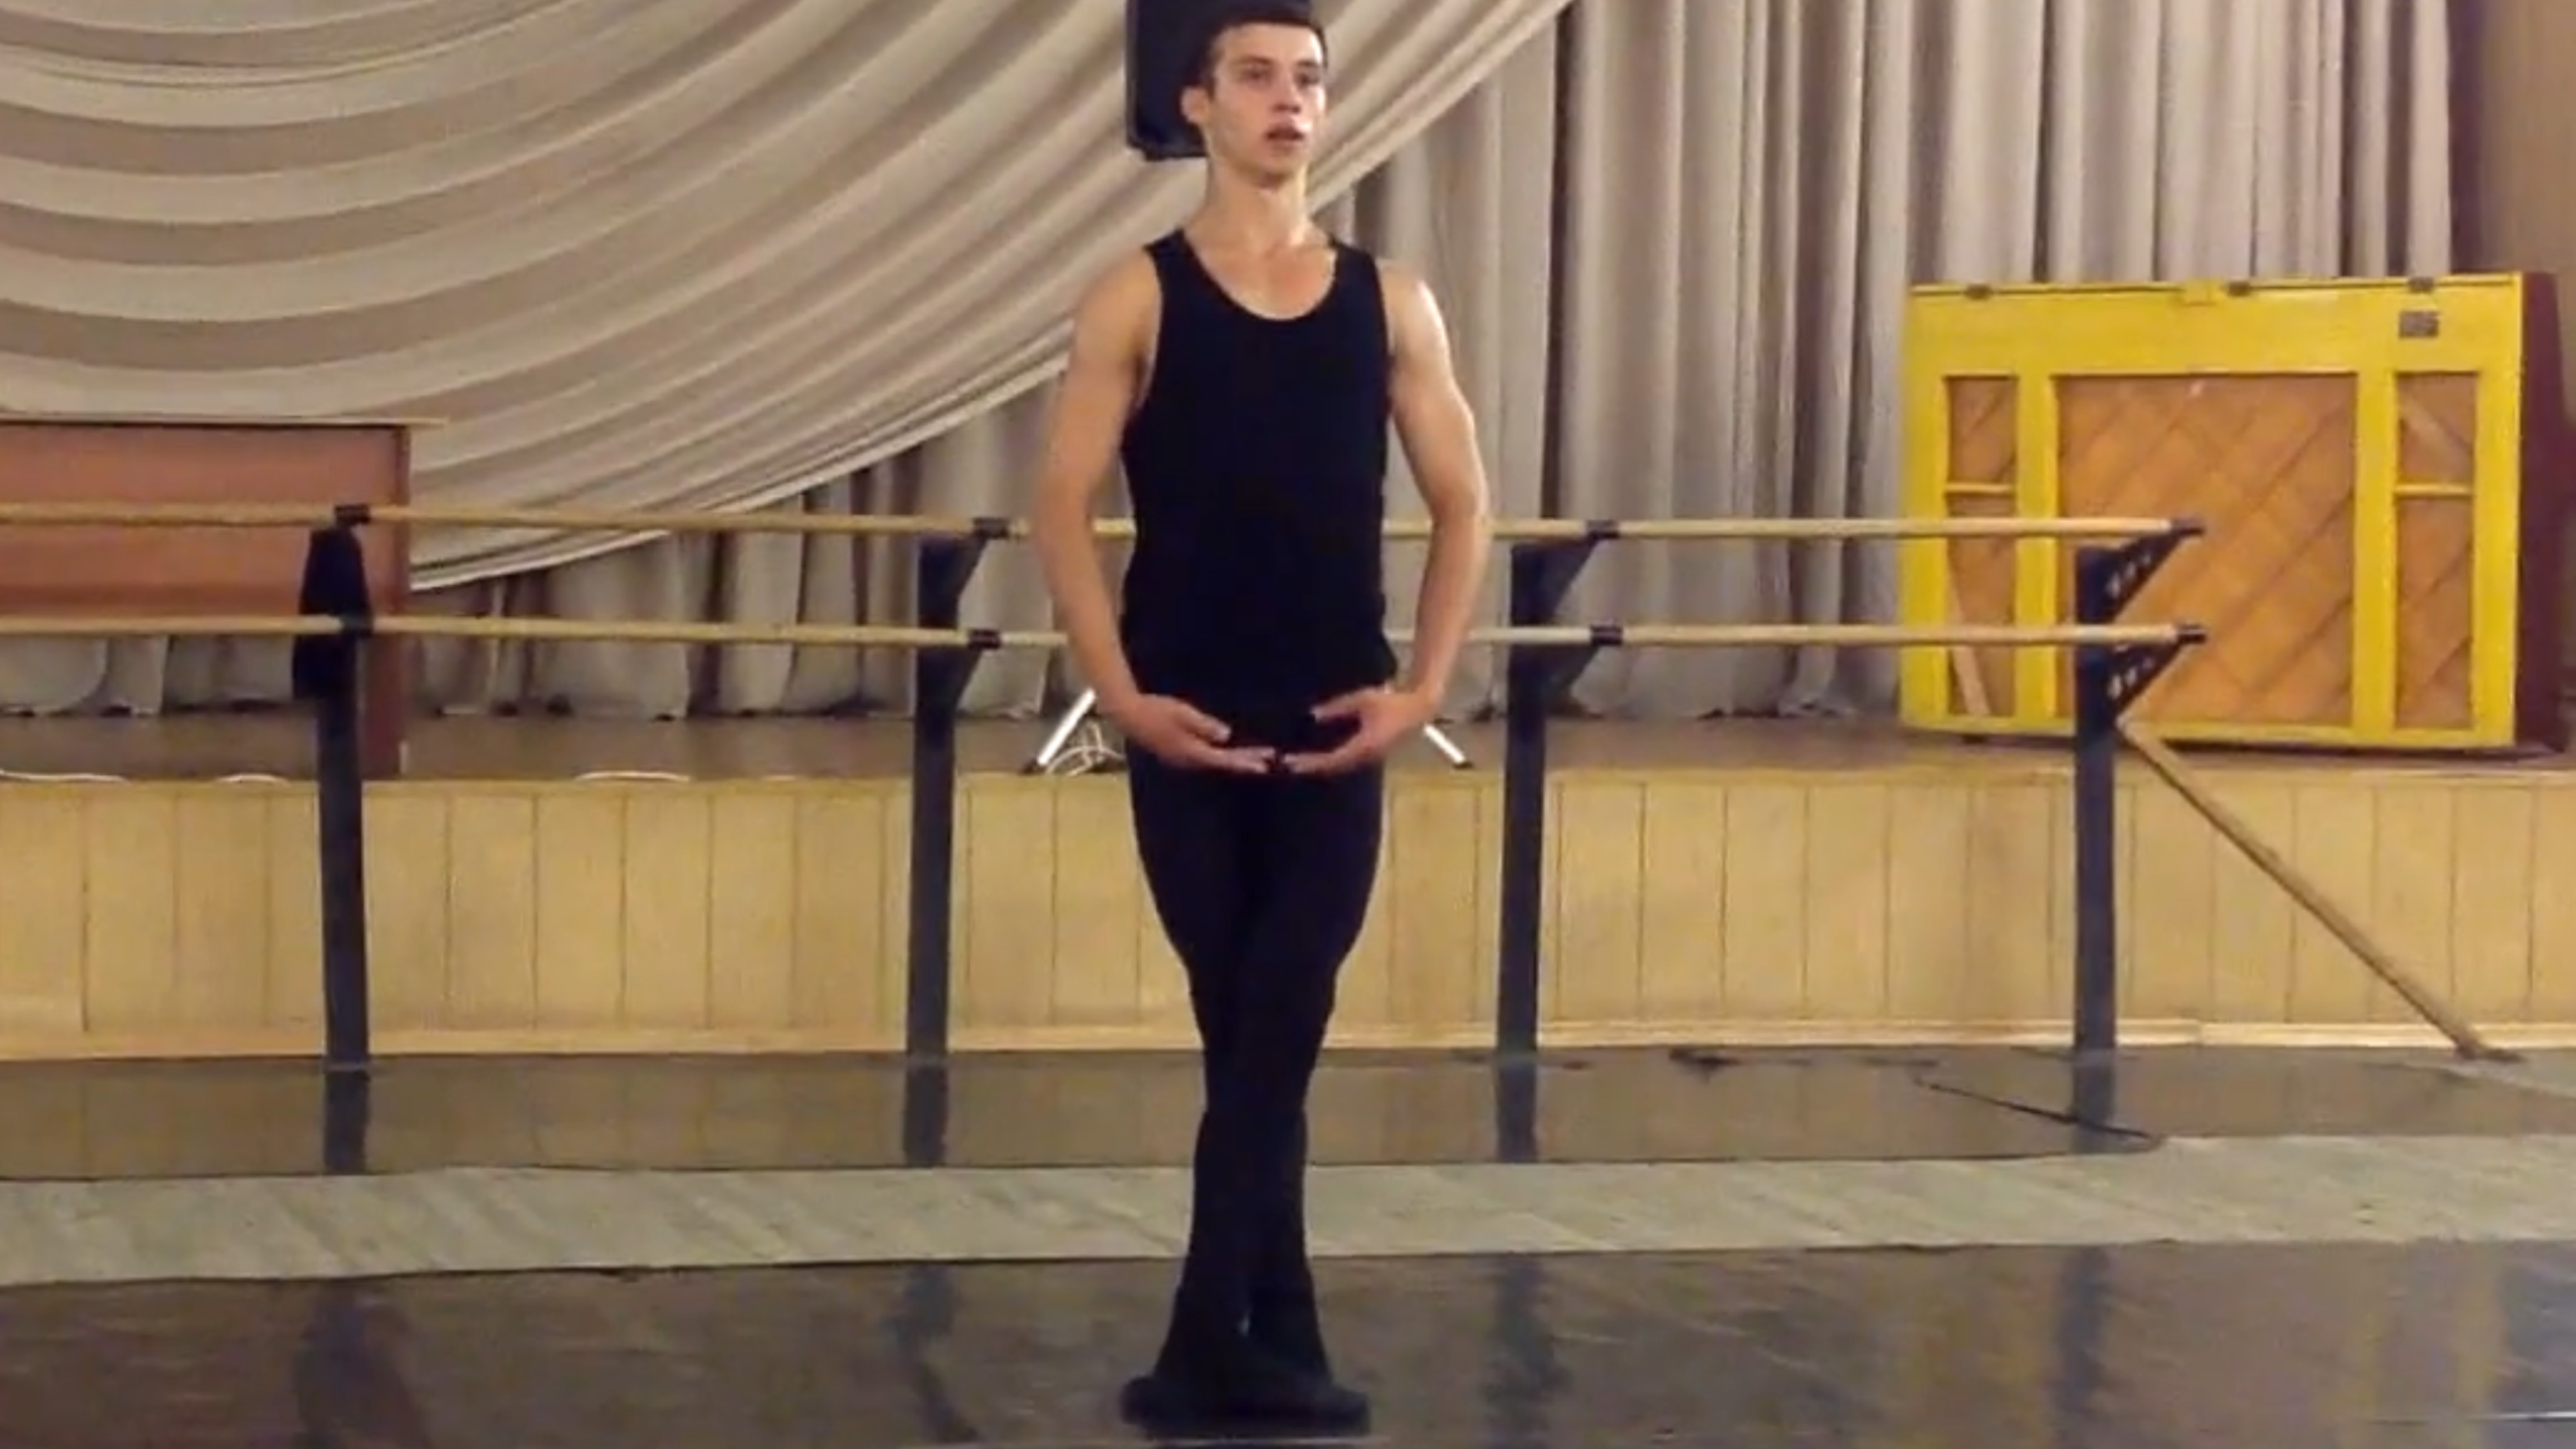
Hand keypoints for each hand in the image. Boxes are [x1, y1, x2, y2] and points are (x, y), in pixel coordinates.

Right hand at [1104, 692, 1273, 772]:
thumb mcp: (1182, 713)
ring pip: (1215, 764)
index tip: (1265, 763)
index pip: (1224, 760)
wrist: (1129, 716)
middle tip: (1270, 759)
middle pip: (1223, 764)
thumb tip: (1226, 735)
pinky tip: (1230, 752)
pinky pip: (1206, 759)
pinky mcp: (1179, 754)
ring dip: (1235, 761)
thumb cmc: (1155, 710)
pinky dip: (1222, 757)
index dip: (1246, 762)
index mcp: (1191, 752)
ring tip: (1256, 758)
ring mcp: (1182, 760)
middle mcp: (1188, 761)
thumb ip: (1204, 726)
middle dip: (1246, 761)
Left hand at [1279, 686, 1436, 774]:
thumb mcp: (1361, 700)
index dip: (1310, 762)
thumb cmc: (1391, 701)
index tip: (1291, 762)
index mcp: (1363, 746)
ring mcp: (1370, 758)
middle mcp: (1365, 757)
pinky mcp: (1372, 754)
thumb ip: (1336, 708)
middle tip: (1289, 764)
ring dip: (1320, 767)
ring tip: (1300, 763)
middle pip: (1332, 769)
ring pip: (1340, 768)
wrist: (1419, 709)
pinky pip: (1347, 762)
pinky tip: (1320, 758)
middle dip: (1311, 767)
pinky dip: (1331, 762)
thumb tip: (1312, 716)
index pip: (1330, 760)